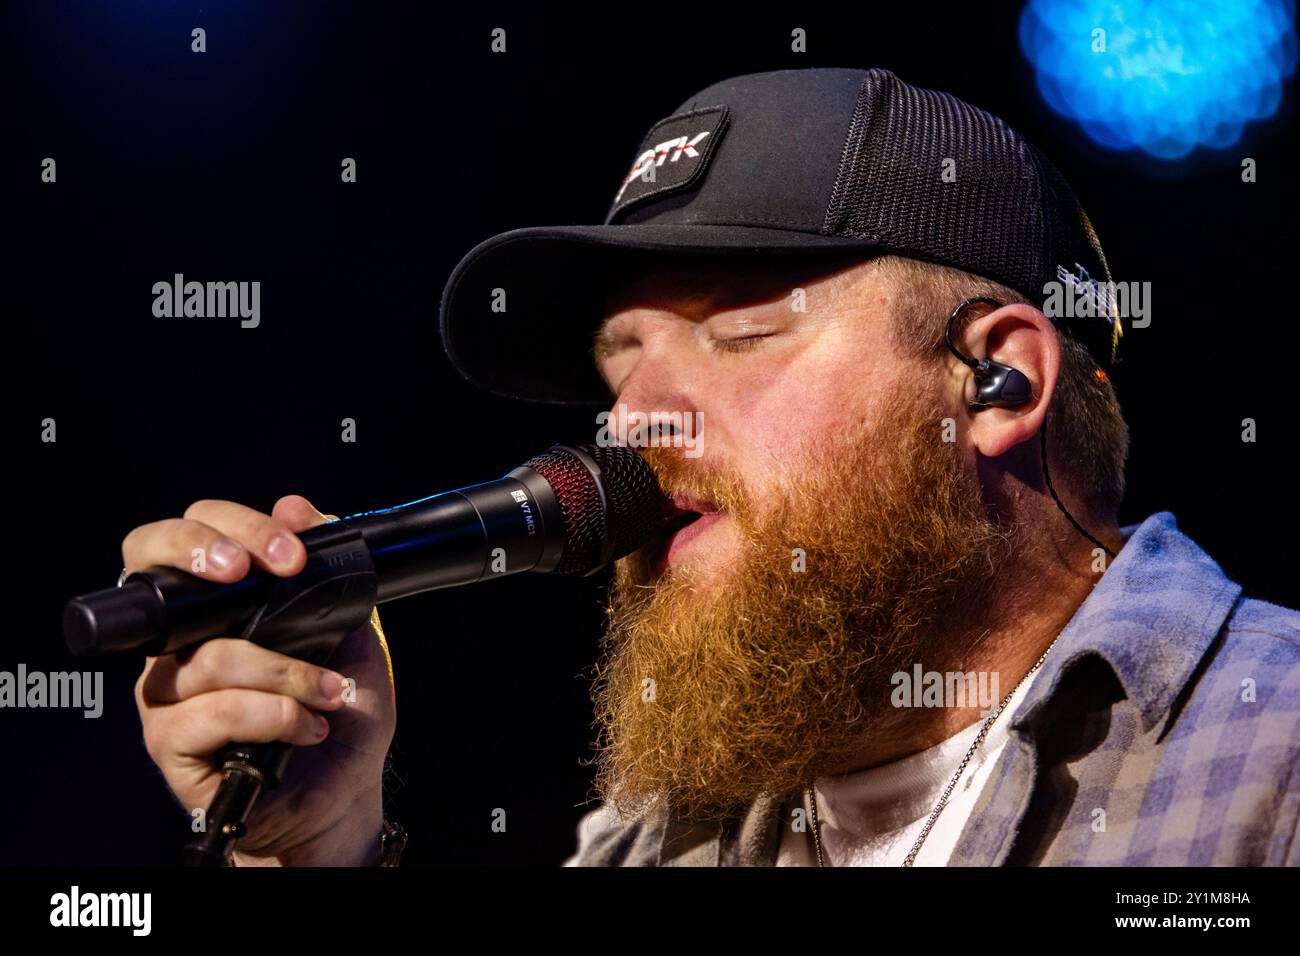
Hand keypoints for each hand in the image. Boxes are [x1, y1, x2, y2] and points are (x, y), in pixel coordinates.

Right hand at [128, 495, 395, 864]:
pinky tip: (306, 727)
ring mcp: (167, 692)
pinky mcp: (170, 743)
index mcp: (214, 608)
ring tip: (328, 694)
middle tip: (274, 569)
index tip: (288, 552)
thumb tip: (297, 506)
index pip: (183, 538)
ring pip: (211, 656)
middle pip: (153, 569)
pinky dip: (273, 715)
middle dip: (208, 552)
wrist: (344, 790)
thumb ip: (328, 571)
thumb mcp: (354, 630)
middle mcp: (179, 643)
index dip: (228, 527)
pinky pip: (213, 712)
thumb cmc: (339, 712)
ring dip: (287, 672)